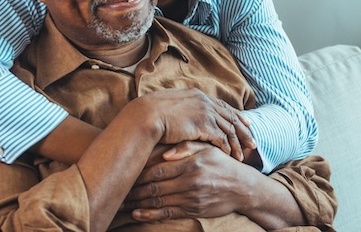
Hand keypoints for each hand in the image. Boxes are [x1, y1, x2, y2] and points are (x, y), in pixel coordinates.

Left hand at [122, 142, 257, 220]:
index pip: (158, 169)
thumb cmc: (222, 164)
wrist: (243, 187)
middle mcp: (190, 181)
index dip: (139, 172)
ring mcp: (191, 198)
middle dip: (133, 190)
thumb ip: (187, 146)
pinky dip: (150, 214)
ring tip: (122, 203)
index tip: (125, 172)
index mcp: (191, 163)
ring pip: (158, 201)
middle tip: (117, 190)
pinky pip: (167, 213)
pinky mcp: (193, 210)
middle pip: (154, 186)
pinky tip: (137, 214)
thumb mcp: (208, 149)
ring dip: (138, 203)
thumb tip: (164, 151)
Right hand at [141, 88, 254, 161]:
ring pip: (229, 129)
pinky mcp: (204, 125)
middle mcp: (205, 101)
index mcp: (198, 95)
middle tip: (253, 142)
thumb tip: (181, 114)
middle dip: (244, 131)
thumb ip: (181, 108)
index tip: (246, 123)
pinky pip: (222, 138)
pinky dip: (228, 148)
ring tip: (243, 156)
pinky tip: (231, 156)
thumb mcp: (169, 105)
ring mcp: (205, 112)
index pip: (222, 106)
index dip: (236, 115)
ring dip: (237, 143)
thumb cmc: (150, 114)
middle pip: (231, 117)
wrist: (145, 116)